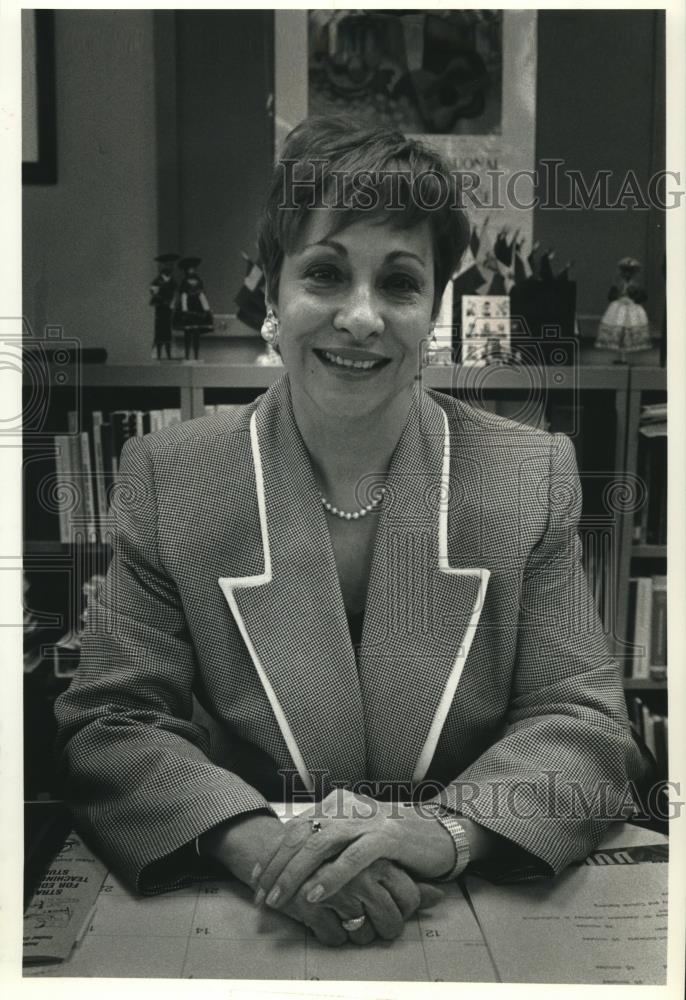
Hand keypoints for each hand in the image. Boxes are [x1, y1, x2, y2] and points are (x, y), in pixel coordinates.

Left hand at [200, 809, 442, 946]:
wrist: (437, 835)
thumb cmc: (390, 842)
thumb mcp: (352, 837)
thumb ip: (326, 842)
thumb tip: (288, 863)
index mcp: (335, 804)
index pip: (294, 827)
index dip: (273, 855)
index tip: (256, 880)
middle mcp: (347, 806)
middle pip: (301, 834)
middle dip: (277, 867)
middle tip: (262, 896)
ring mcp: (367, 819)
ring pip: (320, 843)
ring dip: (295, 873)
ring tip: (280, 898)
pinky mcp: (387, 835)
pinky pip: (353, 857)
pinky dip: (331, 876)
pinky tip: (315, 894)